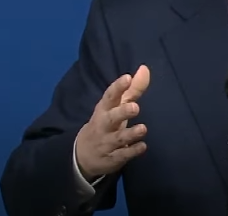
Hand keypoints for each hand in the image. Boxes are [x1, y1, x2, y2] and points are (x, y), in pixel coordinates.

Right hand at [75, 65, 150, 180]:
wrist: (82, 156)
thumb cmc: (105, 124)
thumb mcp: (115, 107)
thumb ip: (132, 89)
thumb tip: (145, 68)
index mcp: (104, 109)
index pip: (109, 96)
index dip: (117, 87)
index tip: (127, 77)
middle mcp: (104, 125)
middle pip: (111, 118)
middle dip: (122, 112)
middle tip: (135, 107)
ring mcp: (107, 143)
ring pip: (118, 138)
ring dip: (130, 134)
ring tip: (143, 128)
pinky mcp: (112, 158)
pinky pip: (122, 155)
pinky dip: (132, 151)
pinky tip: (142, 146)